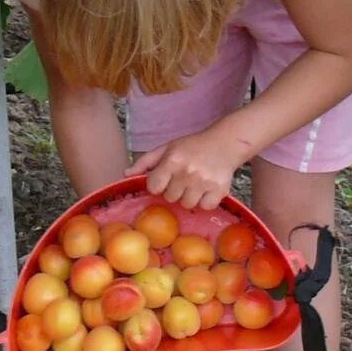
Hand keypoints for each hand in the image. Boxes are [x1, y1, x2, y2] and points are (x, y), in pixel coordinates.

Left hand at [129, 128, 246, 210]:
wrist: (225, 143)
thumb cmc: (192, 146)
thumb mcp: (167, 148)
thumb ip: (145, 162)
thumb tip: (125, 174)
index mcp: (172, 160)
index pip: (154, 187)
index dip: (158, 185)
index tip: (165, 179)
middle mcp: (188, 172)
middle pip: (170, 198)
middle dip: (174, 191)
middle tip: (184, 179)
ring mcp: (204, 182)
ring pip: (187, 205)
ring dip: (189, 198)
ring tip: (195, 185)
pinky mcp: (220, 190)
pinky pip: (205, 207)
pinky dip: (205, 202)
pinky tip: (207, 190)